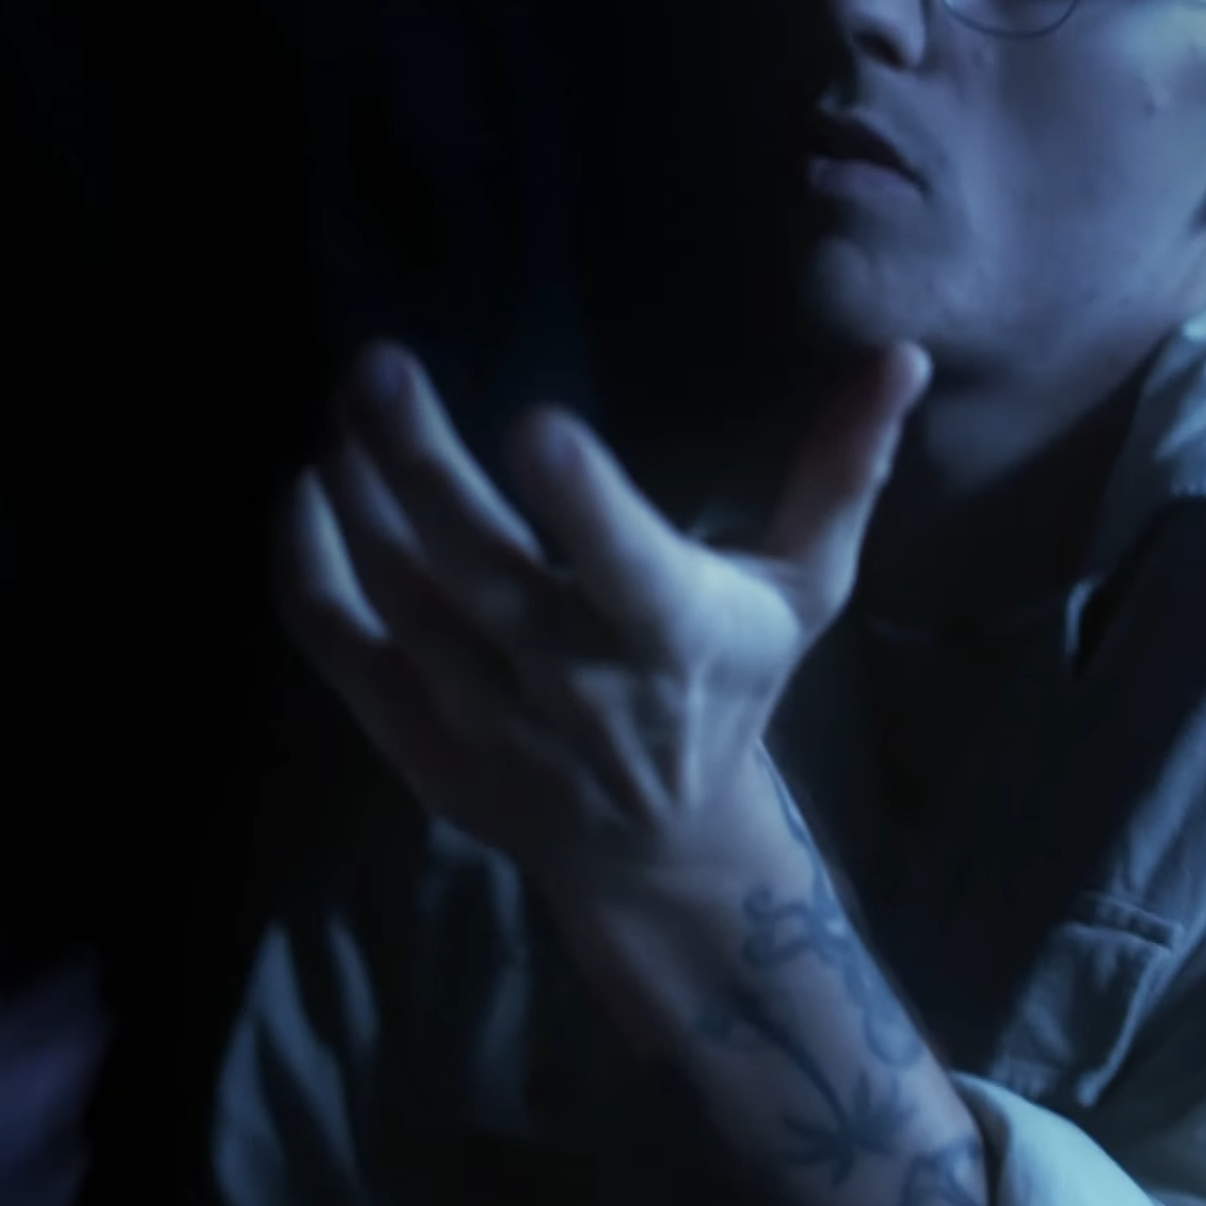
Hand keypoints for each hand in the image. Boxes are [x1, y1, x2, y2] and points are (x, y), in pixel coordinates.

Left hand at [273, 341, 931, 898]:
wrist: (658, 851)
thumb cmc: (729, 687)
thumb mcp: (802, 587)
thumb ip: (841, 471)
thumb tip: (900, 355)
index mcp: (674, 633)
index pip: (625, 567)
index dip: (581, 502)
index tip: (535, 422)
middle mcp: (574, 685)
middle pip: (481, 574)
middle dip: (422, 468)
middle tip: (376, 368)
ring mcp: (486, 722)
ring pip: (402, 604)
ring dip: (359, 503)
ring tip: (342, 414)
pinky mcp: (419, 743)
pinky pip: (342, 653)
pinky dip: (309, 572)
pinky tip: (306, 490)